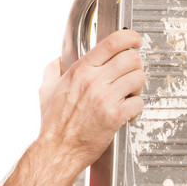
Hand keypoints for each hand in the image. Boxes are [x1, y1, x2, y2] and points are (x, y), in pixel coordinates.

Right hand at [38, 30, 144, 170]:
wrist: (59, 148)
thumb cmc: (54, 123)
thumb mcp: (47, 89)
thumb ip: (53, 70)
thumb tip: (58, 60)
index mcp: (80, 70)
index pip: (111, 42)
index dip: (129, 37)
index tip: (135, 39)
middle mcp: (94, 81)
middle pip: (131, 58)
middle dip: (135, 65)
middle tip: (131, 73)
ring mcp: (106, 97)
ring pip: (138, 78)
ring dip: (137, 86)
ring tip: (128, 94)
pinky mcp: (115, 115)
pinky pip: (139, 102)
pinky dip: (137, 107)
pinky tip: (127, 111)